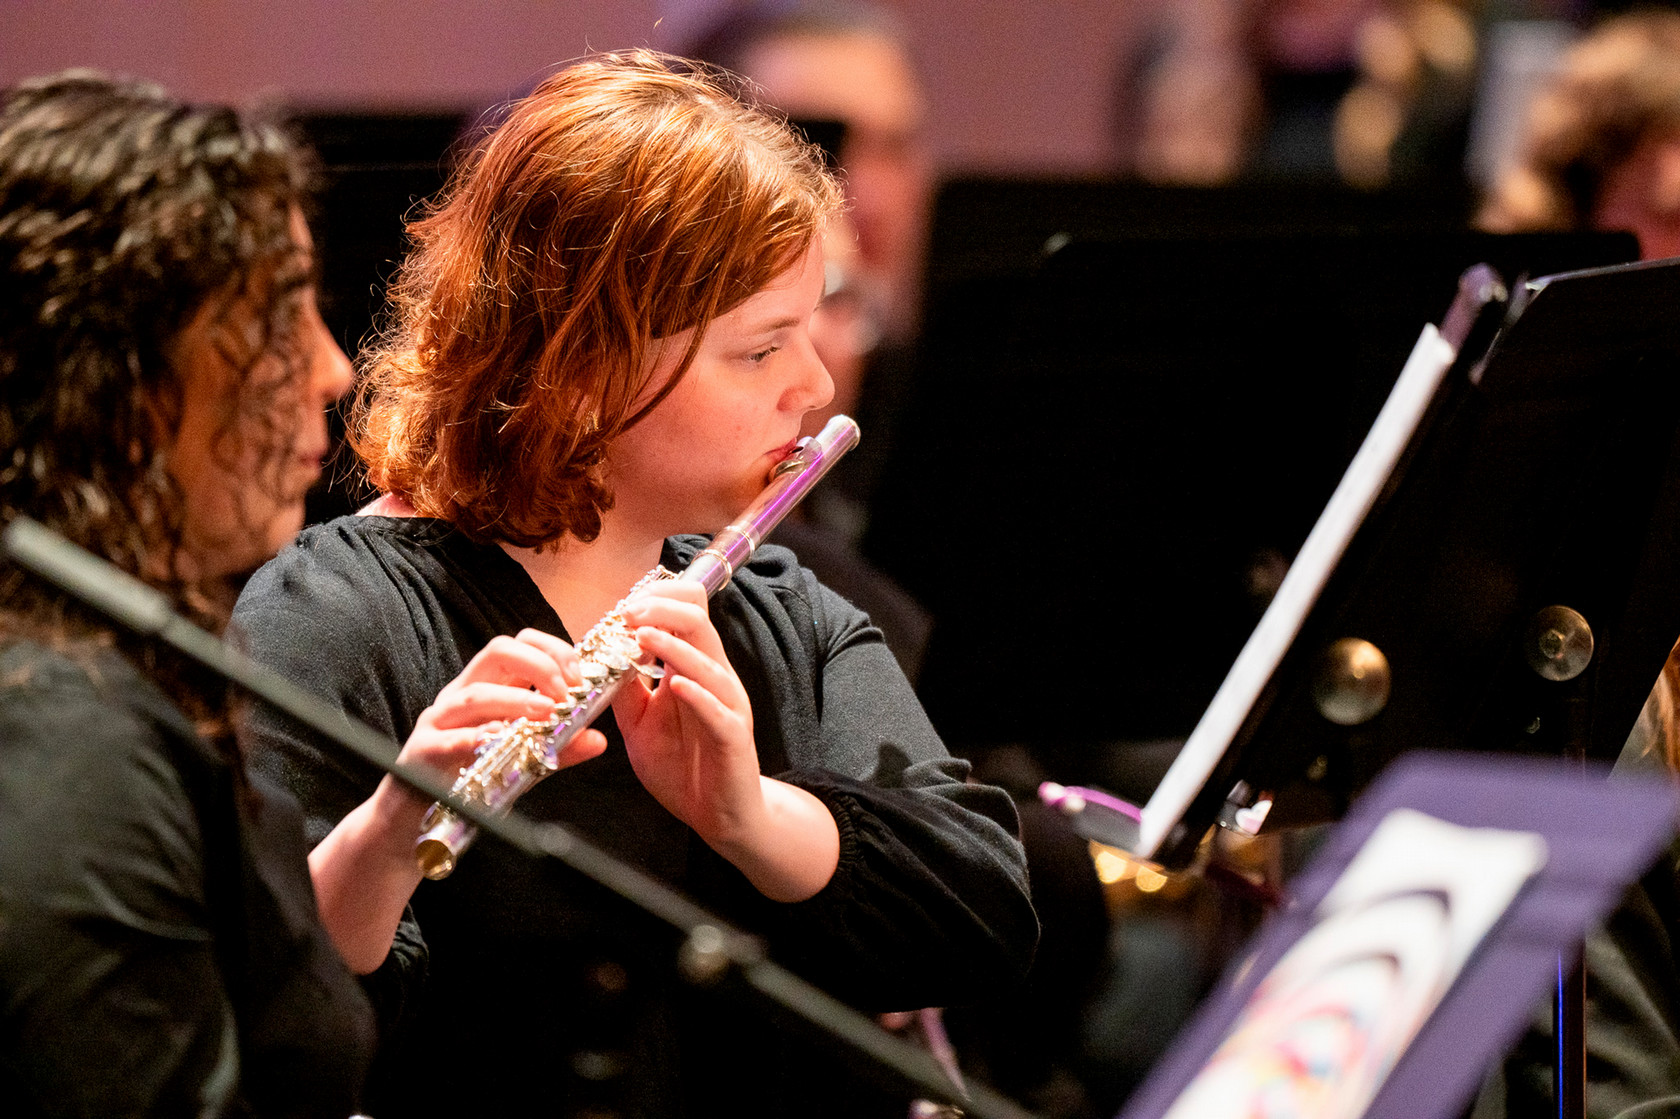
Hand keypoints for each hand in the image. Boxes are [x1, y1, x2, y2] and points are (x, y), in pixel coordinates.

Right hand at [392, 627, 608, 805]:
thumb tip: (598, 739)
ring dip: (515, 700)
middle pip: (497, 652)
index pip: (520, 645)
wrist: (415, 817)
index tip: (581, 677)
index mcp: (489, 687)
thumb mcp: (521, 759)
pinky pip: (448, 739)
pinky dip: (474, 738)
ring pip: (475, 694)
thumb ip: (557, 748)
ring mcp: (440, 720)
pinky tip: (497, 741)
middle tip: (567, 692)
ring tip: (546, 712)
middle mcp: (463, 695)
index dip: (553, 651)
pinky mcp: (423, 751)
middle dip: (539, 664)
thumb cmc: (468, 779)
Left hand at [612, 582, 838, 901]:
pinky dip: (698, 693)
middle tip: (626, 614)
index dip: (654, 601)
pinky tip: (676, 685)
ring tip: (641, 636)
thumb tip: (600, 657)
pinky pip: (719, 709)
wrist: (717, 815)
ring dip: (673, 645)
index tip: (619, 610)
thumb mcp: (640, 723)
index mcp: (693, 668)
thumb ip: (624, 690)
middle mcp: (715, 678)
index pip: (684, 613)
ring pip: (708, 660)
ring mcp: (727, 706)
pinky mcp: (734, 737)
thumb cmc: (682, 766)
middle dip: (661, 608)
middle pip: (698, 620)